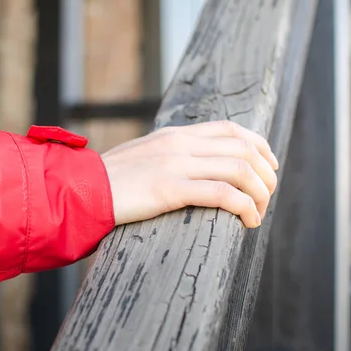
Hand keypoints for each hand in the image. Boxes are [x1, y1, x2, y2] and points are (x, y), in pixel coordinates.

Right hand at [101, 120, 278, 227]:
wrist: (81, 189)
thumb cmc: (110, 180)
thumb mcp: (144, 157)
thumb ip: (169, 156)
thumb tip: (193, 169)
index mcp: (174, 134)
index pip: (230, 129)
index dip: (259, 145)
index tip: (269, 165)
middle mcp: (179, 143)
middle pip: (242, 148)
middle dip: (266, 174)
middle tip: (267, 196)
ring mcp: (174, 163)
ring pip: (239, 169)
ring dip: (260, 193)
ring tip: (259, 213)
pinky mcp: (169, 188)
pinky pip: (222, 193)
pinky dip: (244, 207)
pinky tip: (247, 221)